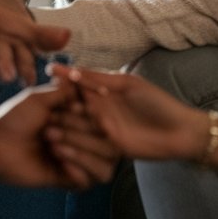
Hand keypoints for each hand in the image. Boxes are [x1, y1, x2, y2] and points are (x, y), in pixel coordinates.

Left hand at [0, 84, 116, 188]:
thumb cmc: (15, 119)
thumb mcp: (39, 98)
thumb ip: (65, 91)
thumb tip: (85, 81)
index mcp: (77, 118)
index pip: (104, 118)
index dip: (90, 114)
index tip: (71, 109)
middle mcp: (82, 139)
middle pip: (107, 140)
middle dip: (79, 132)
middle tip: (49, 129)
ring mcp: (78, 160)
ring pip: (105, 161)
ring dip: (82, 152)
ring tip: (53, 146)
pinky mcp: (69, 179)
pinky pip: (91, 179)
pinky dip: (79, 169)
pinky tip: (60, 162)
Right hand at [47, 64, 210, 161]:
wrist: (179, 131)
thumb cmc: (156, 103)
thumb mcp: (127, 85)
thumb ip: (100, 79)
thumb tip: (73, 70)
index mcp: (106, 92)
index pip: (80, 85)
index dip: (65, 79)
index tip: (48, 71)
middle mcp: (102, 110)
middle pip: (76, 107)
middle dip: (59, 106)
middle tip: (38, 104)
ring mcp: (105, 130)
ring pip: (80, 127)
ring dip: (63, 126)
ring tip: (44, 126)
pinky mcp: (109, 148)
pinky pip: (89, 145)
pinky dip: (75, 145)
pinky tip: (59, 144)